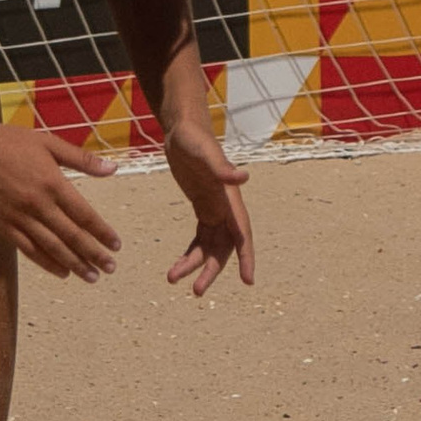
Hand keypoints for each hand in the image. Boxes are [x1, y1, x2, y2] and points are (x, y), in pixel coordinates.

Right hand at [0, 119, 122, 281]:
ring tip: (91, 276)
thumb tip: (113, 168)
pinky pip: (29, 249)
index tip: (115, 245)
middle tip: (110, 268)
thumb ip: (82, 159)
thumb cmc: (12, 143)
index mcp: (53, 183)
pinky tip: (61, 271)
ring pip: (52, 247)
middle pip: (71, 235)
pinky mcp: (3, 226)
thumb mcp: (50, 143)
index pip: (84, 214)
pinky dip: (46, 263)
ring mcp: (20, 218)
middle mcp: (39, 204)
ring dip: (74, 264)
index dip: (101, 232)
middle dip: (93, 254)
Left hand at [162, 119, 253, 295]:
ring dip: (196, 265)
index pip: (242, 233)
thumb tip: (243, 177)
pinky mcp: (202, 207)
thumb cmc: (194, 138)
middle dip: (212, 270)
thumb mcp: (203, 151)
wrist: (183, 129)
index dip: (247, 257)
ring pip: (210, 247)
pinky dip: (191, 253)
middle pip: (224, 248)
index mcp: (229, 198)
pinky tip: (176, 267)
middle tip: (196, 291)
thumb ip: (221, 166)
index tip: (248, 281)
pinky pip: (199, 238)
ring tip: (172, 278)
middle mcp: (225, 207)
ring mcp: (214, 208)